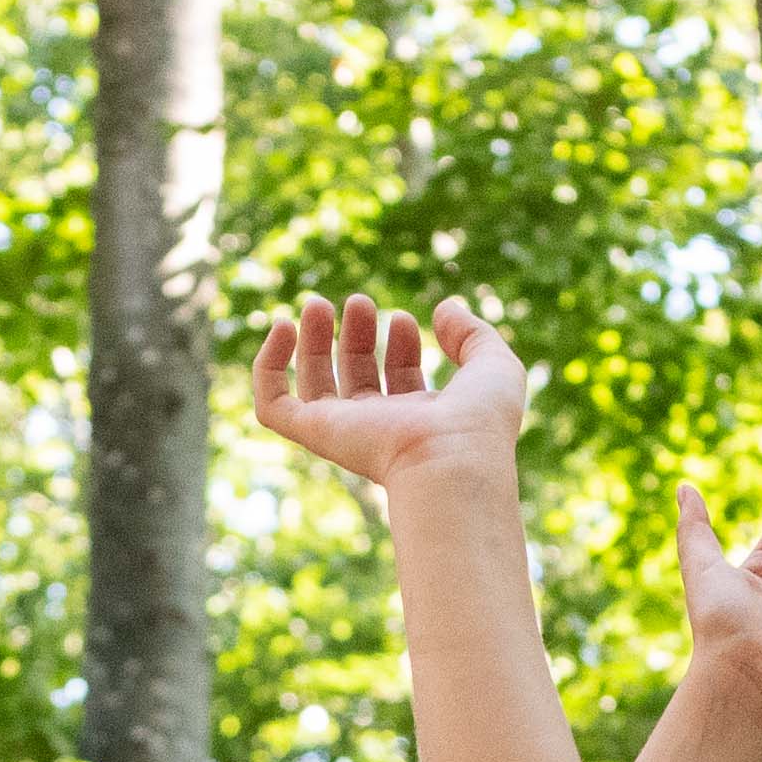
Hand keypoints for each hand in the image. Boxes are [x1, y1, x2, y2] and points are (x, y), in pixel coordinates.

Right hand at [251, 289, 530, 497]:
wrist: (452, 459)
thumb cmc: (480, 421)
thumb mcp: (493, 363)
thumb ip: (473, 333)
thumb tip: (443, 310)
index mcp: (422, 419)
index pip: (401, 380)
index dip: (402, 344)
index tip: (407, 320)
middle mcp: (381, 428)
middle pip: (356, 378)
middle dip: (356, 335)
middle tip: (359, 302)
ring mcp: (345, 432)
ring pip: (314, 386)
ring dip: (312, 342)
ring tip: (318, 304)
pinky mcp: (316, 434)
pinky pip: (273, 405)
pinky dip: (268, 366)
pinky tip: (283, 328)